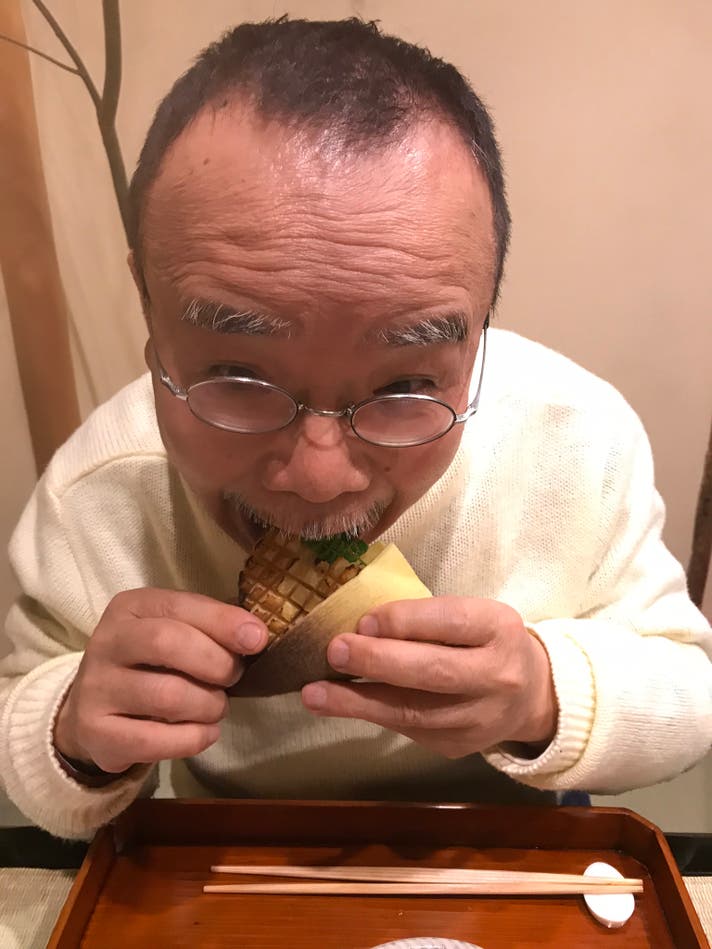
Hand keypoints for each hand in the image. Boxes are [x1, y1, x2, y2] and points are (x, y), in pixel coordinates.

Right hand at [53, 589, 267, 773]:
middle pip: (168, 644)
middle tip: (232, 678)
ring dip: (209, 705)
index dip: (223, 622)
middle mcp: (106, 642)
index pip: (179, 606)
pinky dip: (193, 739)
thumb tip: (255, 635)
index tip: (257, 640)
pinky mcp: (97, 733)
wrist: (95, 710)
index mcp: (129, 607)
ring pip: (166, 695)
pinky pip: (154, 740)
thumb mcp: (176, 630)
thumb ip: (211, 626)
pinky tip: (206, 733)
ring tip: (217, 707)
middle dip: (216, 663)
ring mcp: (96, 689)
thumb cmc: (151, 663)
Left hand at [301, 597, 556, 758]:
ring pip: (413, 712)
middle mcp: (497, 676)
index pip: (451, 622)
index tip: (363, 620)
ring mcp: (479, 719)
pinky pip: (407, 730)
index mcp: (499, 629)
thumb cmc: (482, 642)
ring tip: (314, 693)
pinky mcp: (457, 747)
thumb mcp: (470, 616)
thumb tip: (361, 627)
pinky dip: (369, 714)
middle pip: (433, 672)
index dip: (405, 622)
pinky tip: (337, 705)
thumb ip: (426, 619)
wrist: (529, 695)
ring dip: (357, 702)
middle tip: (334, 651)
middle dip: (378, 662)